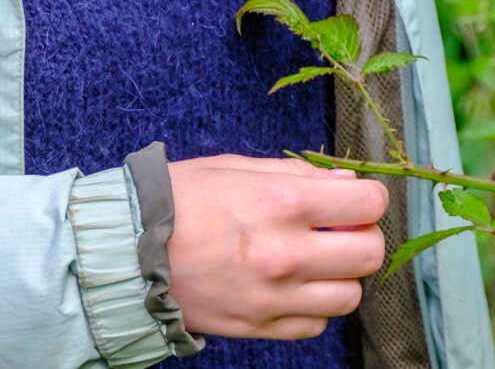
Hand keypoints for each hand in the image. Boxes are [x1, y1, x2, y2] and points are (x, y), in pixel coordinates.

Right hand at [168, 155, 388, 338]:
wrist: (125, 251)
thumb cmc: (180, 199)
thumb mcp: (237, 167)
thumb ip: (298, 173)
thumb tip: (347, 181)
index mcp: (282, 203)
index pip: (368, 202)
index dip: (368, 197)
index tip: (354, 198)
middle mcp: (285, 254)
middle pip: (369, 254)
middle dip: (364, 236)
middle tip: (343, 229)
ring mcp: (273, 296)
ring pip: (350, 296)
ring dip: (343, 275)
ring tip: (319, 260)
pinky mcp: (258, 326)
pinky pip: (316, 325)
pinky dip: (315, 307)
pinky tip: (295, 286)